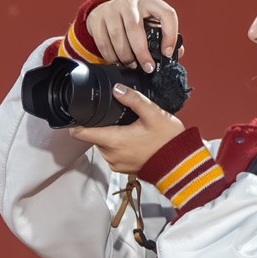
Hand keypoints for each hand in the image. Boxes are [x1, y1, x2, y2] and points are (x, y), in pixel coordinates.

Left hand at [70, 84, 185, 174]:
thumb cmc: (168, 141)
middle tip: (116, 116)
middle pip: (93, 136)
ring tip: (127, 127)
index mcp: (113, 141)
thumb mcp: (153, 114)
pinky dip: (118, 145)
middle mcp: (110, 155)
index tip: (79, 113)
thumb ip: (133, 99)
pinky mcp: (122, 168)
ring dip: (110, 135)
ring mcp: (115, 164)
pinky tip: (132, 138)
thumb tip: (117, 89)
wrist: (181, 164)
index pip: (79, 133)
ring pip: (103, 144)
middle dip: (100, 125)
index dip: (76, 121)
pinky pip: (112, 153)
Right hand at [85, 0, 179, 71]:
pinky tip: (117, 61)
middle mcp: (130, 2)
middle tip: (148, 68)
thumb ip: (164, 36)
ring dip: (125, 56)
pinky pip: (103, 41)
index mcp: (150, 2)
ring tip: (131, 65)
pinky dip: (111, 56)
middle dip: (142, 52)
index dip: (170, 35)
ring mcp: (111, 9)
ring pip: (117, 36)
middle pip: (135, 28)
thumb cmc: (134, 20)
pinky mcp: (97, 18)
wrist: (106, 12)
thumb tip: (177, 54)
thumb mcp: (150, 23)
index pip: (166, 13)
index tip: (167, 53)